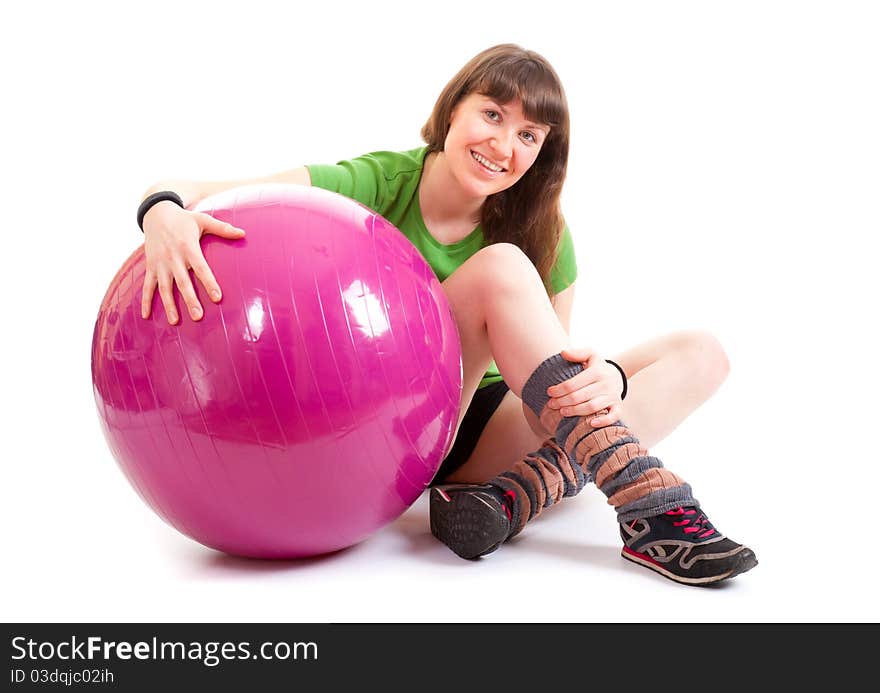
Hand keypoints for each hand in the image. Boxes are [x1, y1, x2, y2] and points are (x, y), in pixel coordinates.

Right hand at [141, 202, 245, 323]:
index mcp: (188, 247)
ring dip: (168, 305)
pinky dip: (145, 300)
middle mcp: (173, 257)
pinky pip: (147, 285)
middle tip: (198, 316)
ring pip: (164, 287)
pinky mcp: (150, 266)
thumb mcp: (203, 219)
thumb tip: (243, 233)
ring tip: (174, 321)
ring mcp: (160, 263)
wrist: (156, 213)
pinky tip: (146, 315)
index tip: (217, 298)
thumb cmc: (184, 219)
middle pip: (182, 282)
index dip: (209, 283)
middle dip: (189, 300)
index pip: (201, 268)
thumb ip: (223, 228)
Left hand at [545, 346, 623, 426]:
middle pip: (579, 396)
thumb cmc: (597, 367)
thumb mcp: (590, 355)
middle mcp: (606, 384)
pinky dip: (603, 421)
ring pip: (591, 407)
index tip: (549, 392)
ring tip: (562, 412)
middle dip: (562, 402)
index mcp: (597, 371)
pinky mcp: (618, 406)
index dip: (558, 389)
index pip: (572, 383)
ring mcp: (612, 396)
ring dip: (575, 411)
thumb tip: (563, 353)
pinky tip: (591, 423)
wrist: (617, 376)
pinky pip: (613, 416)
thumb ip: (577, 353)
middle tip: (551, 404)